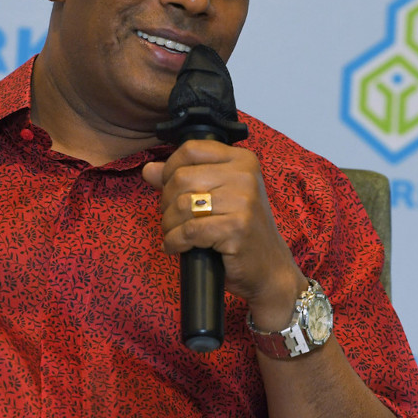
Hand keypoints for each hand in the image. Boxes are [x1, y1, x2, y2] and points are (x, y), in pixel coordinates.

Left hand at [142, 140, 307, 329]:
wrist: (269, 268)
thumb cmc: (240, 229)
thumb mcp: (216, 195)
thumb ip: (182, 178)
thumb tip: (148, 169)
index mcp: (242, 160)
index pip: (191, 149)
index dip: (169, 169)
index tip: (168, 188)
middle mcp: (245, 176)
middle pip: (181, 178)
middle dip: (167, 202)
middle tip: (173, 219)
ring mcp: (243, 202)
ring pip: (182, 205)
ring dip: (169, 224)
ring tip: (175, 234)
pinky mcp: (237, 228)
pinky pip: (190, 231)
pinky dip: (175, 241)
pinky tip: (177, 247)